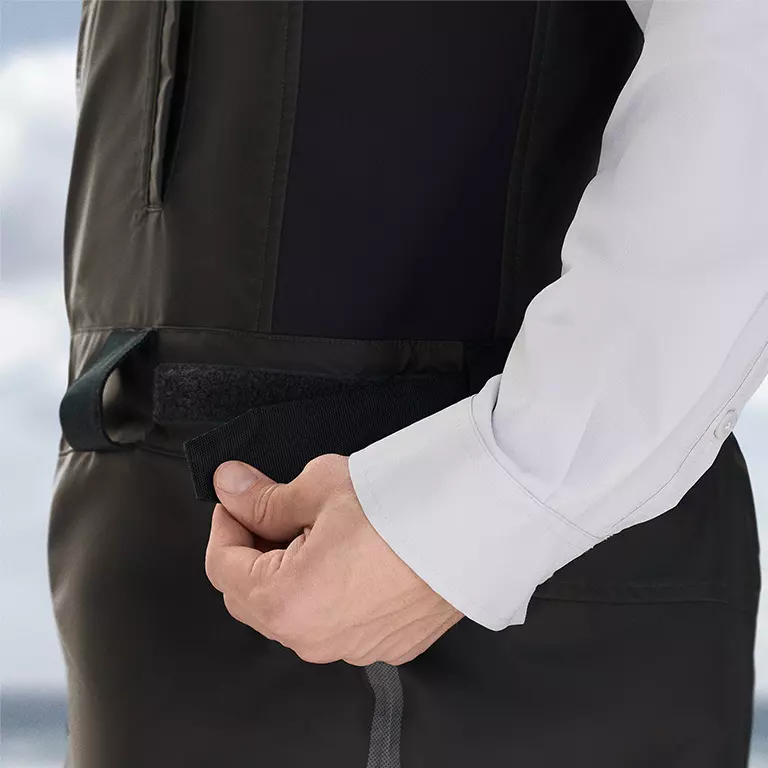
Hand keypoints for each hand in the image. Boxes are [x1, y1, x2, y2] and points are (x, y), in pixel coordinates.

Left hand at [205, 454, 463, 665]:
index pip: (223, 568)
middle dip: (253, 553)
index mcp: (286, 603)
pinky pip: (337, 623)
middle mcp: (315, 640)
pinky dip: (328, 593)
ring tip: (317, 531)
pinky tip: (351, 557)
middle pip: (254, 599)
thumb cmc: (398, 504)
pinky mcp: (389, 644)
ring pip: (296, 614)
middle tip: (272, 511)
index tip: (238, 499)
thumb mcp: (319, 488)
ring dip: (290, 575)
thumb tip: (228, 486)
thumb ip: (264, 497)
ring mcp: (355, 648)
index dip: (225, 526)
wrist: (477, 521)